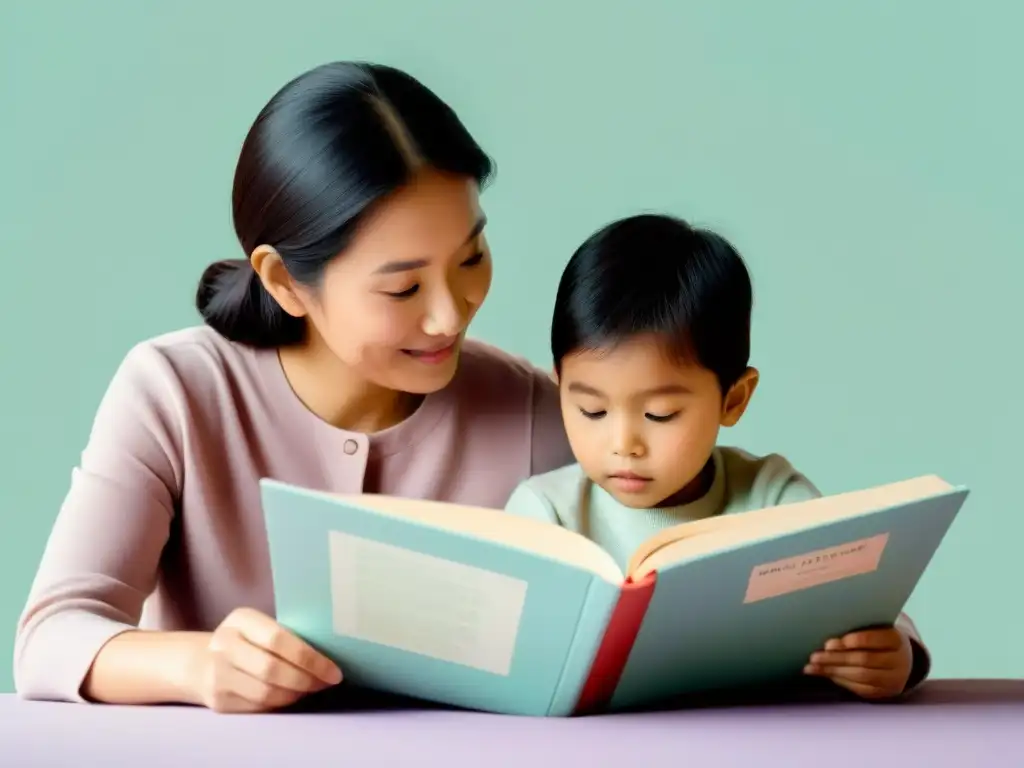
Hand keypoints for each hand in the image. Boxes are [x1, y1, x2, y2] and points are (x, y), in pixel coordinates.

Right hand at [187, 607, 342, 712]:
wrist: (201, 662)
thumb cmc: (247, 641)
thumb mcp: (260, 627)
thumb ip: (287, 635)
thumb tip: (330, 655)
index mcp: (240, 619)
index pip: (279, 639)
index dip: (310, 658)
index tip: (334, 671)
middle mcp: (224, 645)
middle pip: (272, 669)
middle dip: (307, 679)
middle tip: (326, 683)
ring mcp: (217, 675)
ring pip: (266, 692)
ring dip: (296, 694)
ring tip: (312, 689)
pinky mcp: (219, 701)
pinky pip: (259, 706)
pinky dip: (282, 703)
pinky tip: (292, 696)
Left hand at [803, 626, 912, 699]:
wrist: (902, 660)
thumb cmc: (879, 638)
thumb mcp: (875, 628)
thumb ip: (856, 628)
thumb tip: (826, 630)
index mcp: (896, 639)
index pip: (875, 639)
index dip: (854, 641)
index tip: (830, 643)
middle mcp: (898, 661)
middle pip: (865, 660)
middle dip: (836, 659)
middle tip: (814, 656)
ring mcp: (893, 679)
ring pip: (861, 676)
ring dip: (833, 671)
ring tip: (813, 667)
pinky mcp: (884, 692)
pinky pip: (860, 688)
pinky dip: (840, 681)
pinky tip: (825, 674)